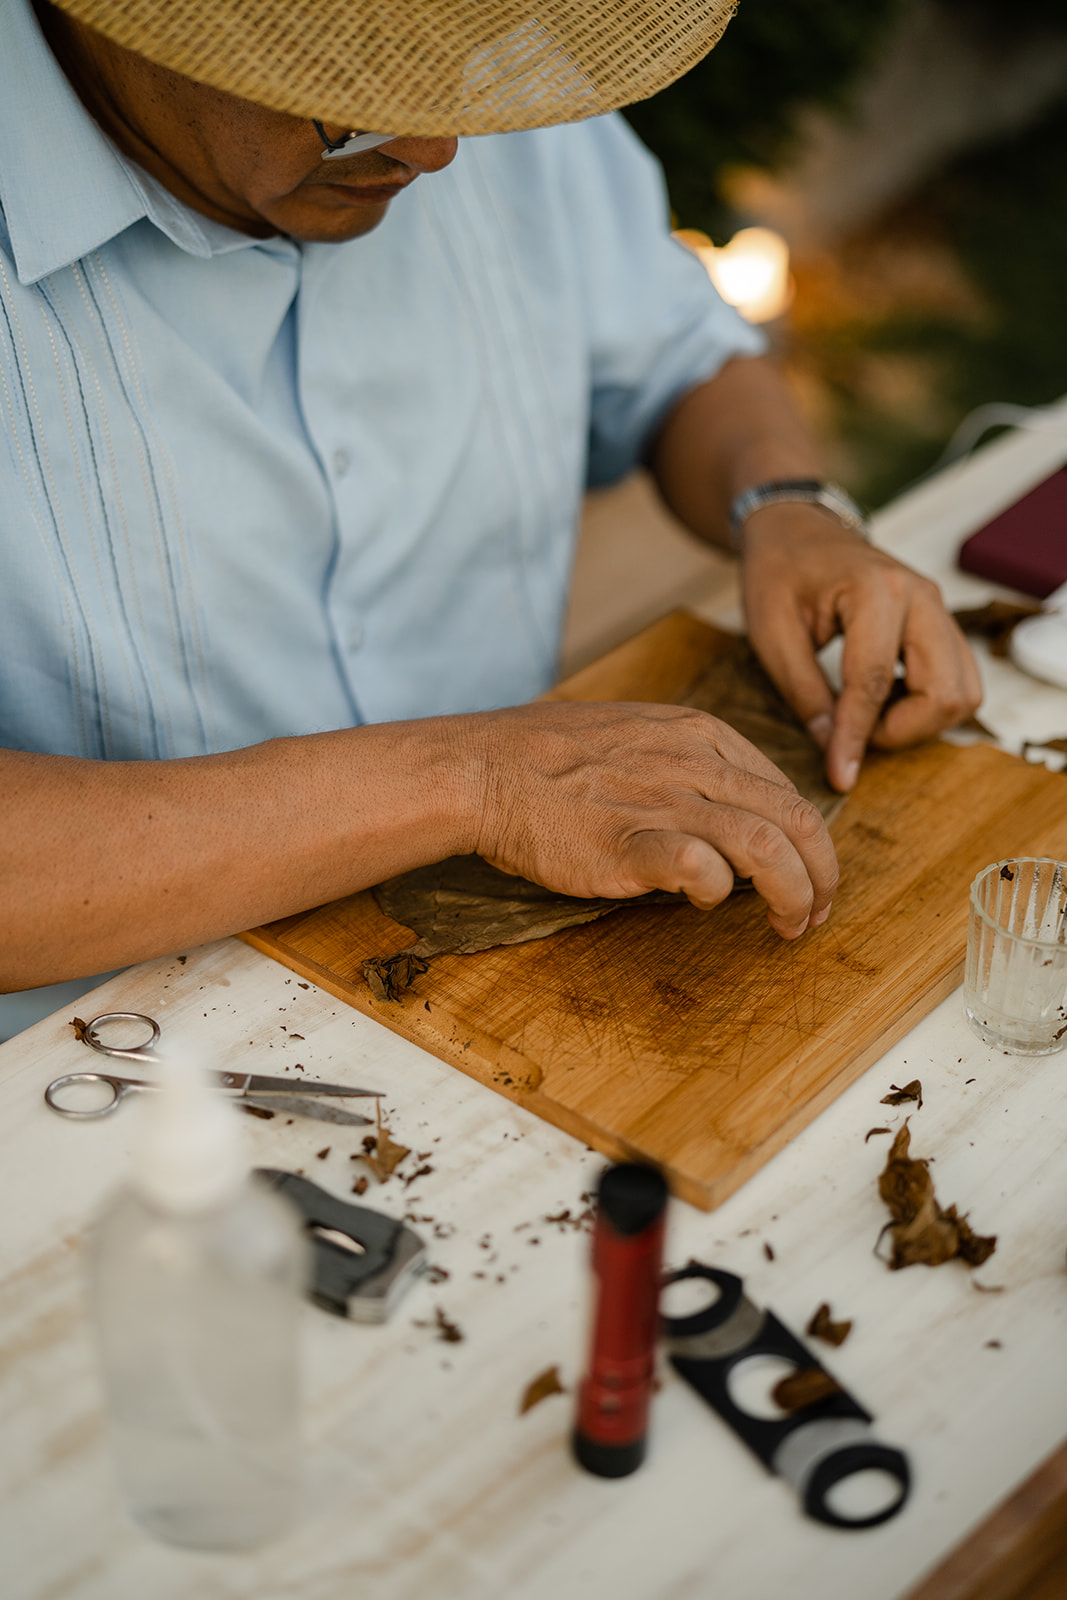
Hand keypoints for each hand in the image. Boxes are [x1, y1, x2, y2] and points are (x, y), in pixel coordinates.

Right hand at [469, 700, 838, 939]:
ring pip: (768, 846)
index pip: (785, 789)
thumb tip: (722, 809)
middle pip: (795, 819)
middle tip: (816, 912)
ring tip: (788, 925)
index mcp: (698, 734)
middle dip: (822, 874)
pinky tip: (706, 903)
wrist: (481, 769)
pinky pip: (703, 866)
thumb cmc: (545, 757)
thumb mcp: (632, 733)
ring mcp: (662, 800)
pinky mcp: (629, 842)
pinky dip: (720, 891)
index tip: (808, 876)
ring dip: (793, 895)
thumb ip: (683, 762)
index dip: (810, 842)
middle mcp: (692, 762)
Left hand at [740, 505, 981, 791]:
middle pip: (943, 692)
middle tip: (850, 734)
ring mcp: (939, 608)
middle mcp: (922, 596)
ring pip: (962, 692)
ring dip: (919, 721)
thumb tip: (831, 748)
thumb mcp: (771, 633)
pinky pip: (959, 680)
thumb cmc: (778, 573)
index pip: (874, 682)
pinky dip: (928, 705)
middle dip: (900, 731)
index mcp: (876, 589)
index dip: (856, 737)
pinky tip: (883, 702)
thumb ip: (803, 692)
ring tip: (865, 716)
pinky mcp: (941, 623)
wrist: (798, 530)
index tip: (839, 776)